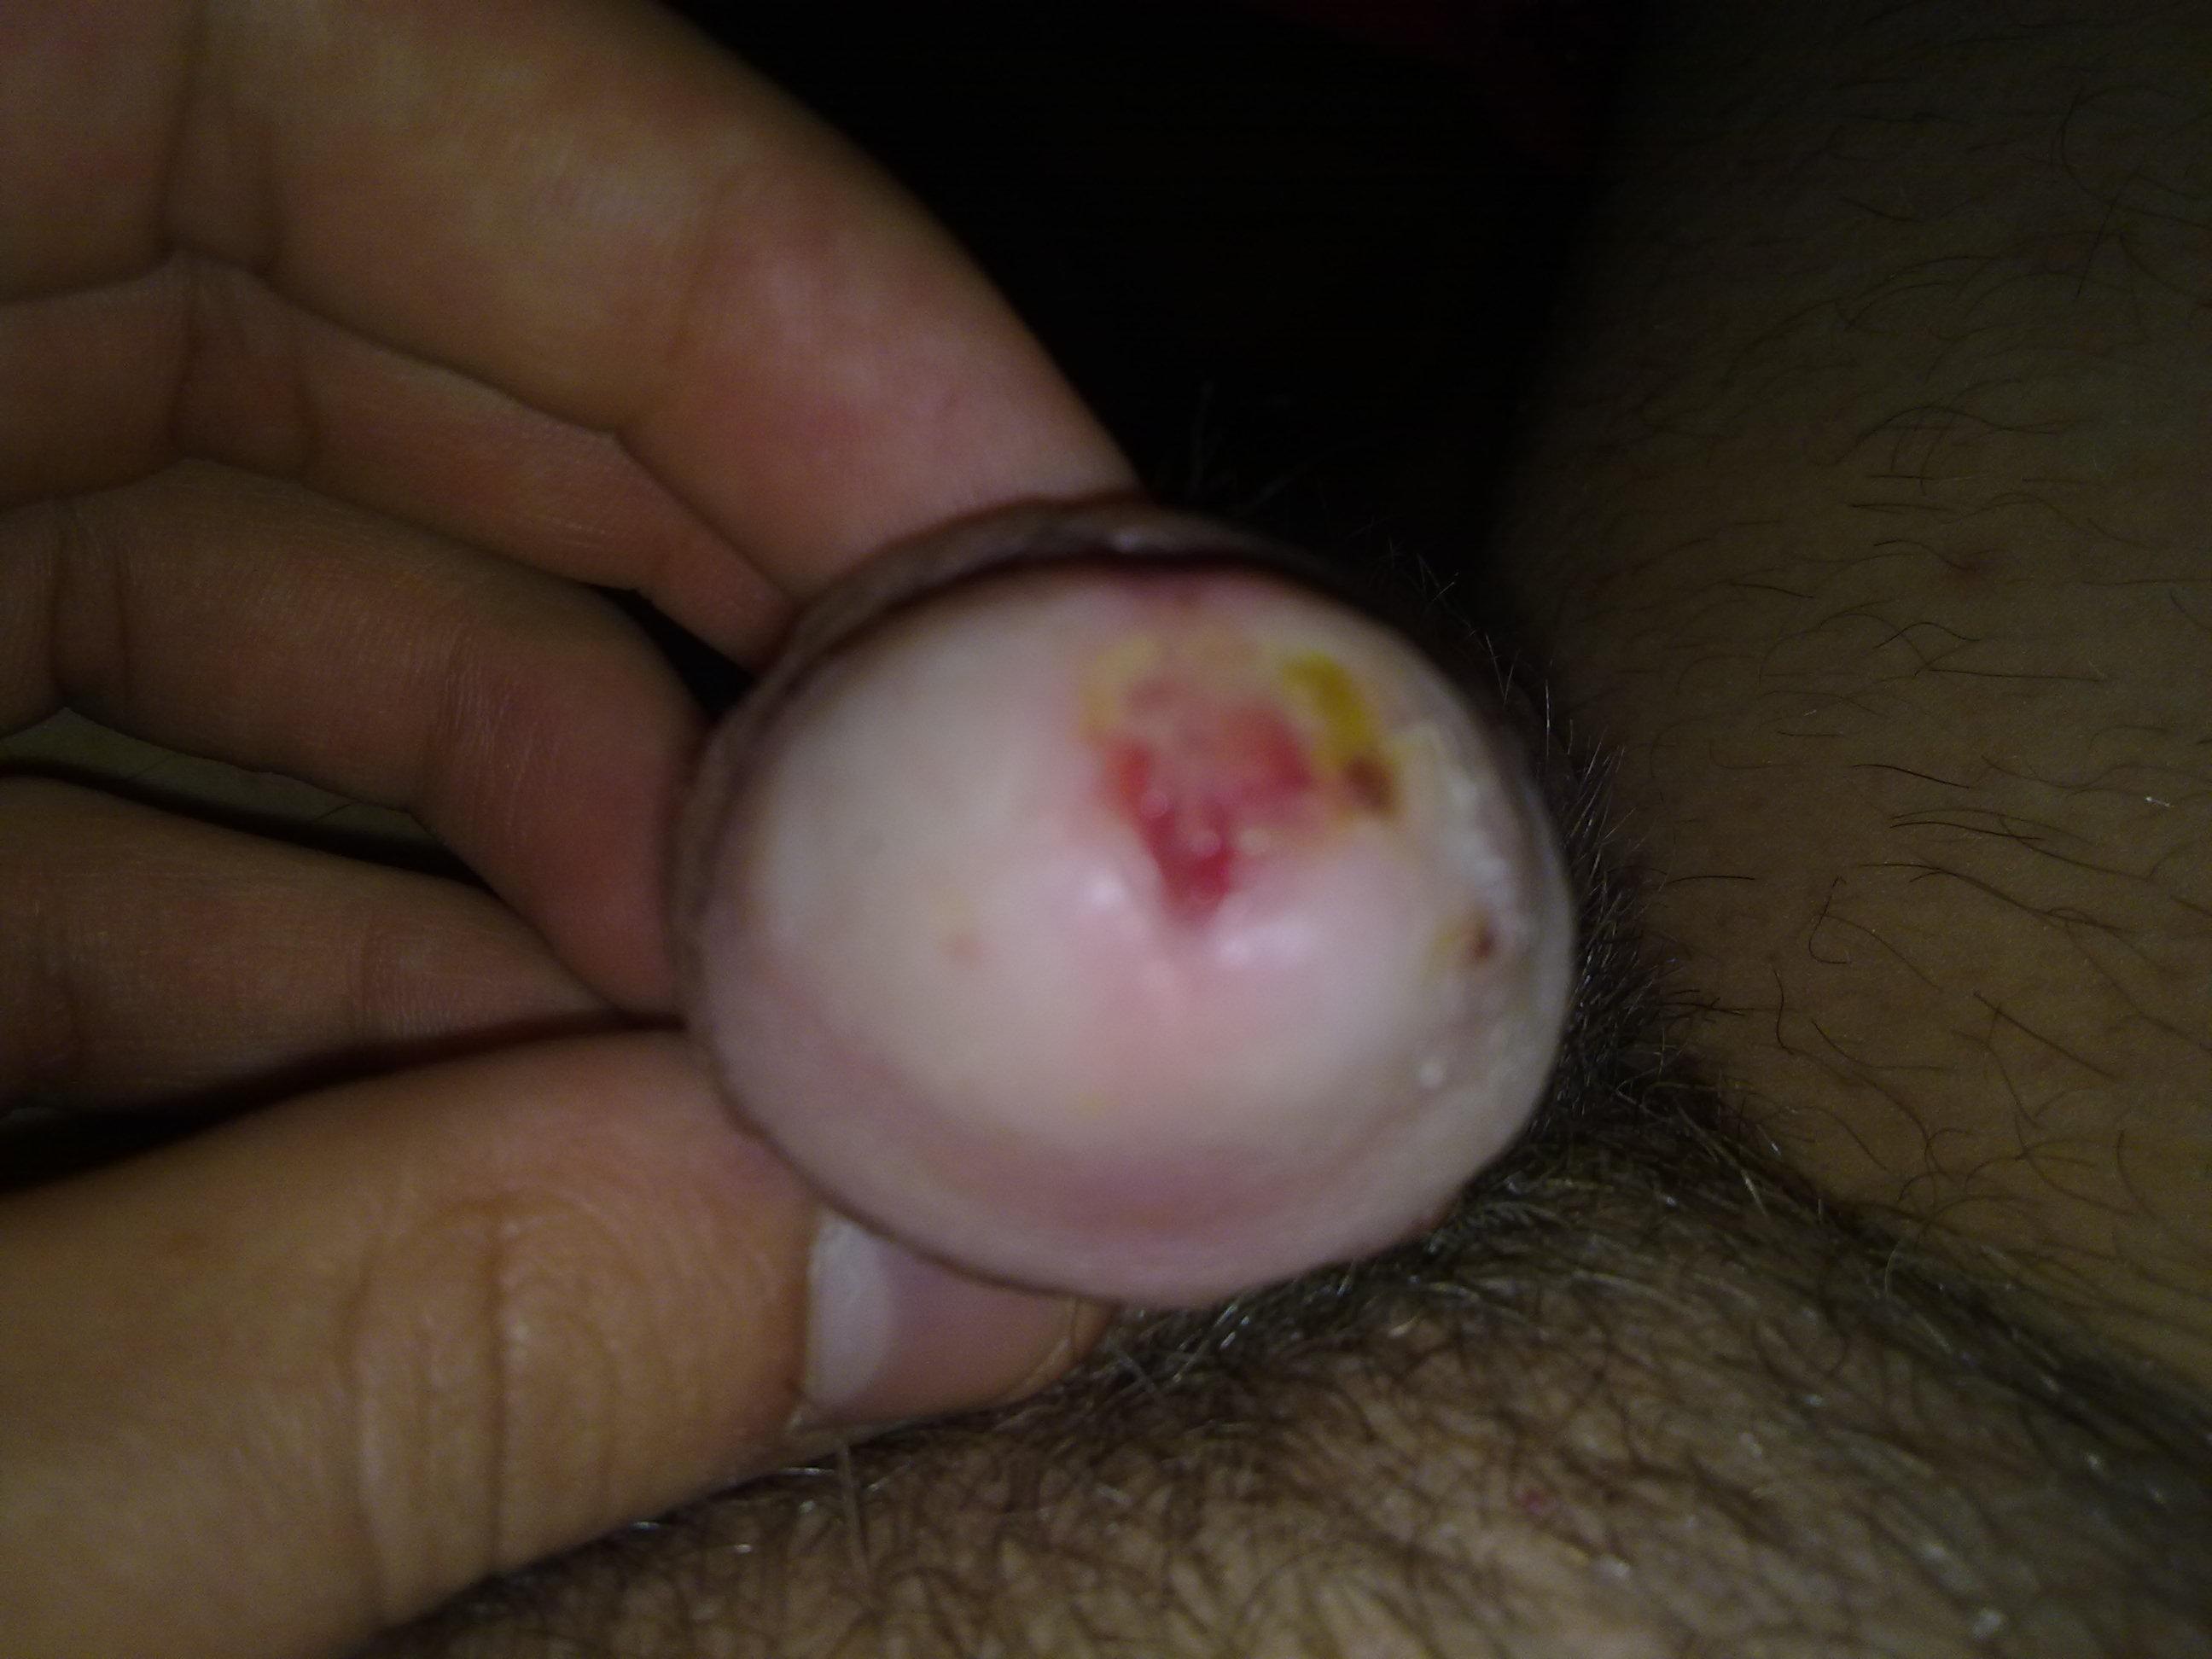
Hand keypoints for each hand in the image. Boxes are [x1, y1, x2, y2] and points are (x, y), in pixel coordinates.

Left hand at [0, 2, 1131, 1653]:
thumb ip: (355, 1364)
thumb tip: (945, 1293)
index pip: (257, 53)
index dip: (710, 259)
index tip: (1051, 556)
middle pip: (322, 277)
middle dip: (728, 545)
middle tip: (1029, 810)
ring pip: (252, 528)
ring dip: (593, 780)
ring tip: (831, 1034)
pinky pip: (123, 749)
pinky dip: (372, 912)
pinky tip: (583, 1116)